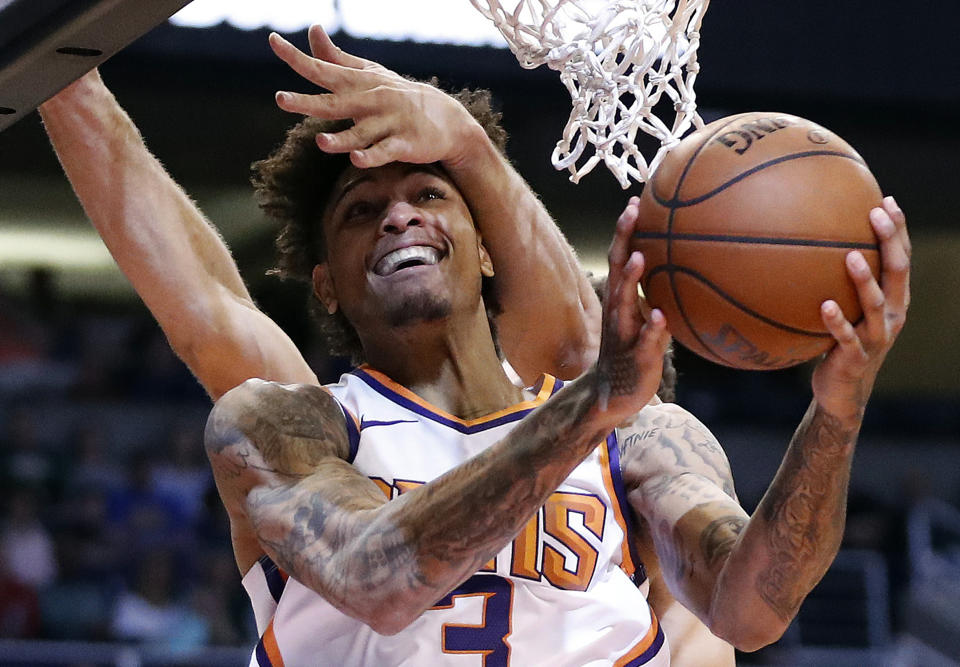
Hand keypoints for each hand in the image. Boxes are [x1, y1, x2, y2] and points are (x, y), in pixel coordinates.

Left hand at [268, 25, 481, 168]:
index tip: (273, 40)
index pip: (322, 69)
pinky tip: (356, 160)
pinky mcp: (403, 144)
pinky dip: (371, 156)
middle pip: (334, 103)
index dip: (296, 57)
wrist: (446, 119)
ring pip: (360, 133)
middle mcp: (371, 101)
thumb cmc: (399, 96)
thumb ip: (337, 58)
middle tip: (280, 99)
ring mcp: (388, 123)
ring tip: (321, 142)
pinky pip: (384, 152)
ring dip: (340, 139)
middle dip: (307, 102)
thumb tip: (313, 30)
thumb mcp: (370, 74)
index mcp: (358, 84)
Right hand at [595, 197, 670, 416]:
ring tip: (640, 258)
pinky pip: (642, 344)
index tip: (635, 201)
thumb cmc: (633, 354)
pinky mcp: (635, 360)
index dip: (626, 231)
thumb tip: (685, 273)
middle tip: (632, 212)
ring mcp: (623, 336)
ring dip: (630, 281)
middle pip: (617, 270)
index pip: (621, 258)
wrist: (611, 399)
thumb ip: (657, 297)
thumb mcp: (644, 321)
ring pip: (623, 304)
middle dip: (623, 240)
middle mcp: (617, 313)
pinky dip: (650, 331)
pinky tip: (659, 319)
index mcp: (620, 302)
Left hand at [812, 196, 909, 422]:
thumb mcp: (848, 310)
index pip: (902, 259)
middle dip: (890, 241)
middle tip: (876, 214)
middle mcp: (892, 316)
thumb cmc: (841, 343)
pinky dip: (836, 322)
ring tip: (851, 256)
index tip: (886, 200)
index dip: (898, 231)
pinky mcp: (856, 359)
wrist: (843, 392)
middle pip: (898, 273)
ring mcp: (876, 338)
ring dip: (864, 280)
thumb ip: (840, 284)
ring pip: (875, 304)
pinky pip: (846, 338)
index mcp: (894, 301)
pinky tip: (824, 306)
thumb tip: (812, 245)